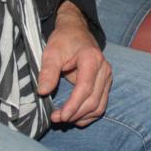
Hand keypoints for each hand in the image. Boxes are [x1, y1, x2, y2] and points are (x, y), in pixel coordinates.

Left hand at [37, 1, 110, 126]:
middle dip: (75, 113)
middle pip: (93, 100)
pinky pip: (100, 105)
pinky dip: (88, 115)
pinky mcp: (106, 84)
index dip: (73, 105)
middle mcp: (104, 69)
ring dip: (81, 117)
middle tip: (56, 118)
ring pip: (99, 106)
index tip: (60, 116)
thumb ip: (48, 71)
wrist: (76, 32)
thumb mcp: (52, 52)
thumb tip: (43, 92)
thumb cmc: (63, 40)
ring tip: (63, 118)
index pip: (85, 88)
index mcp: (91, 59)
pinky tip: (74, 117)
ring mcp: (107, 77)